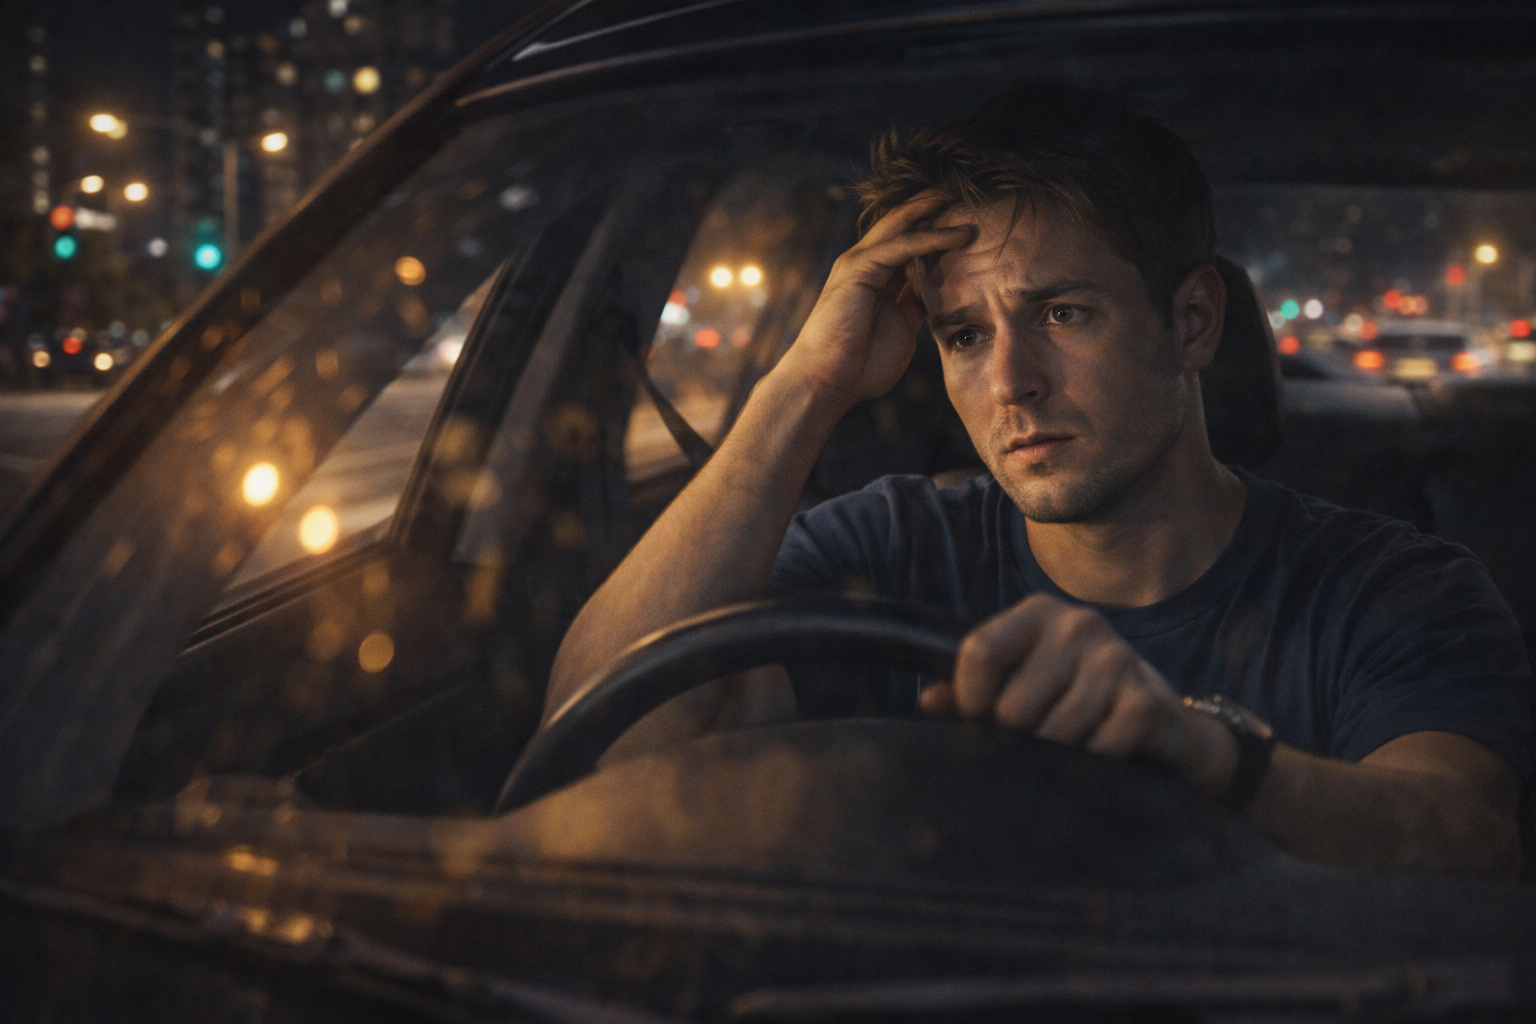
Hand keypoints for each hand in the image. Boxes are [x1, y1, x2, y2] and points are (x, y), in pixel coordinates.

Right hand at [776, 192, 972, 408]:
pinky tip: (960, 235)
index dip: (937, 225)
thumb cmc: (859, 366)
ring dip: (937, 210)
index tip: (972, 218)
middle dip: (936, 204)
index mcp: (877, 276)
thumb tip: (938, 296)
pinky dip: (933, 238)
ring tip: (971, 198)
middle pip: (904, 221)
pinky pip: (902, 246)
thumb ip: (915, 307)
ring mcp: (860, 262)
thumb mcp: (901, 330)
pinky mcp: (859, 269)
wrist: (827, 383)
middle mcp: (867, 262)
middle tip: (972, 191)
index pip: (909, 238)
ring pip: (903, 223)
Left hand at [919, 594, 1236, 793]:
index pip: (979, 652)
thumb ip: (968, 695)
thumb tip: (928, 700)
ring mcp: (1116, 659)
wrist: (1164, 725)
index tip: (981, 722)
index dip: (970, 701)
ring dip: (1059, 757)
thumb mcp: (1022, 685)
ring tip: (1076, 742)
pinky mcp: (1144, 700)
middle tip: (1042, 737)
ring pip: (1052, 737)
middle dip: (1019, 739)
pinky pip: (1093, 753)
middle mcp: (1078, 624)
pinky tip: (1105, 751)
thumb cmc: (1075, 701)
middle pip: (1012, 708)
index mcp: (1038, 612)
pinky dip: (1093, 766)